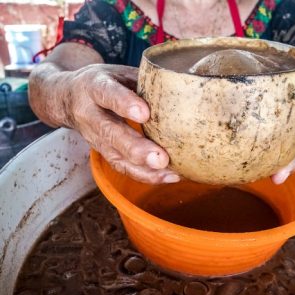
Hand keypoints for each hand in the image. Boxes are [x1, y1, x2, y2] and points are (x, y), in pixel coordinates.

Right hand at [62, 64, 179, 183]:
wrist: (66, 97)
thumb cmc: (104, 82)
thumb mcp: (118, 72)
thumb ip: (144, 80)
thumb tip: (182, 86)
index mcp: (93, 87)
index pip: (107, 94)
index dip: (124, 104)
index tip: (144, 114)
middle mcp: (89, 114)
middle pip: (110, 133)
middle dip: (136, 148)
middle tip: (160, 158)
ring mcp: (94, 138)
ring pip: (116, 157)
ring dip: (143, 169)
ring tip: (169, 173)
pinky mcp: (104, 153)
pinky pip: (123, 168)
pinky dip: (146, 175)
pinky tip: (169, 176)